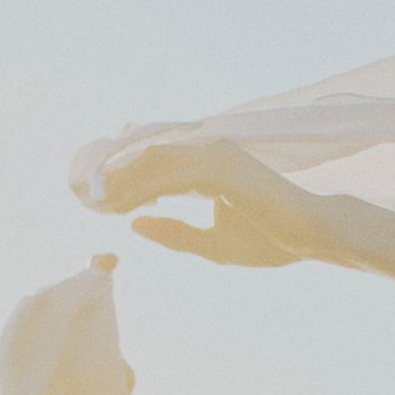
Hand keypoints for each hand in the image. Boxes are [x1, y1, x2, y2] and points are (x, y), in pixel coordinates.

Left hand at [101, 136, 333, 268]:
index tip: (99, 197)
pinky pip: (168, 178)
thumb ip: (174, 233)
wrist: (309, 236)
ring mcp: (213, 154)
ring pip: (153, 162)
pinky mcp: (217, 167)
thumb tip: (132, 226)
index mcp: (208, 164)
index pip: (157, 161)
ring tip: (97, 202)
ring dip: (122, 182)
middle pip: (147, 154)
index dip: (125, 175)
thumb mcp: (210, 244)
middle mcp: (208, 150)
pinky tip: (122, 209)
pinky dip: (141, 192)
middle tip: (86, 194)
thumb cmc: (269, 241)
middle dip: (115, 173)